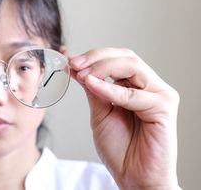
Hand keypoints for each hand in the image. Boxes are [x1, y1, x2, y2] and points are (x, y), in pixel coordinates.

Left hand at [69, 48, 179, 189]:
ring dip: (103, 67)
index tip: (71, 59)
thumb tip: (78, 68)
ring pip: (132, 66)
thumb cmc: (120, 149)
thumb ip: (93, 90)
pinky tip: (91, 85)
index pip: (118, 59)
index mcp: (137, 87)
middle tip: (75, 63)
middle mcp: (150, 87)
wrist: (134, 178)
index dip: (94, 56)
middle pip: (126, 57)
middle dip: (97, 57)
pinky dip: (110, 88)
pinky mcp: (164, 109)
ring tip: (83, 74)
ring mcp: (159, 96)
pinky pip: (134, 94)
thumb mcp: (100, 113)